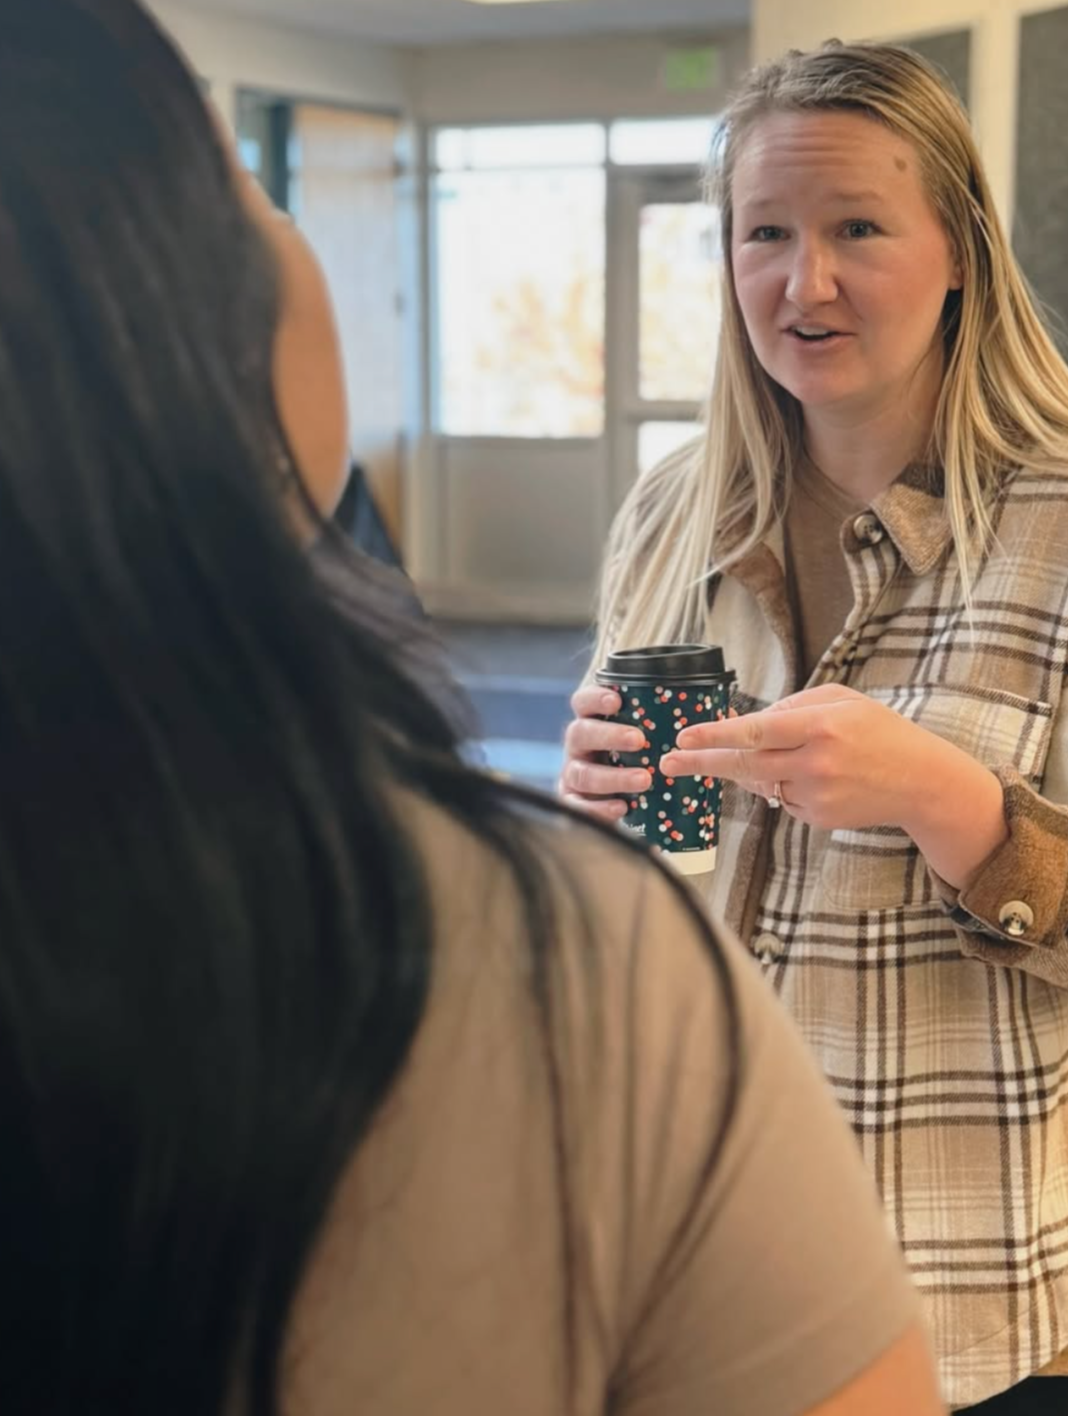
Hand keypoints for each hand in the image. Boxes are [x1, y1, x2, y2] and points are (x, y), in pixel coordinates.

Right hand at [560, 686, 653, 822]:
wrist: (623, 797)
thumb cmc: (641, 754)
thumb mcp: (649, 733)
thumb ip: (664, 720)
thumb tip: (704, 708)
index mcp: (591, 720)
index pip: (584, 702)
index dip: (595, 698)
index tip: (617, 701)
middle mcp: (578, 745)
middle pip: (580, 733)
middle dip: (608, 735)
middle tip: (639, 740)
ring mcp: (574, 773)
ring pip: (582, 773)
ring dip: (612, 777)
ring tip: (644, 780)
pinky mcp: (574, 801)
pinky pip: (578, 806)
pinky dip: (598, 808)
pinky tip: (622, 808)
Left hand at [658, 683, 999, 843]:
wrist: (921, 781)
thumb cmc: (879, 732)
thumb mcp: (842, 701)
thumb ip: (793, 706)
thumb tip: (748, 722)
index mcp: (821, 725)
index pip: (757, 730)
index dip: (717, 735)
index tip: (684, 737)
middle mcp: (815, 762)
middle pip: (745, 764)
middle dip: (703, 763)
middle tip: (667, 763)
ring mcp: (816, 795)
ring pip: (764, 782)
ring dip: (764, 770)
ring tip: (807, 758)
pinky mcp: (819, 819)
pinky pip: (786, 800)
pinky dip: (791, 786)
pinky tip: (825, 779)